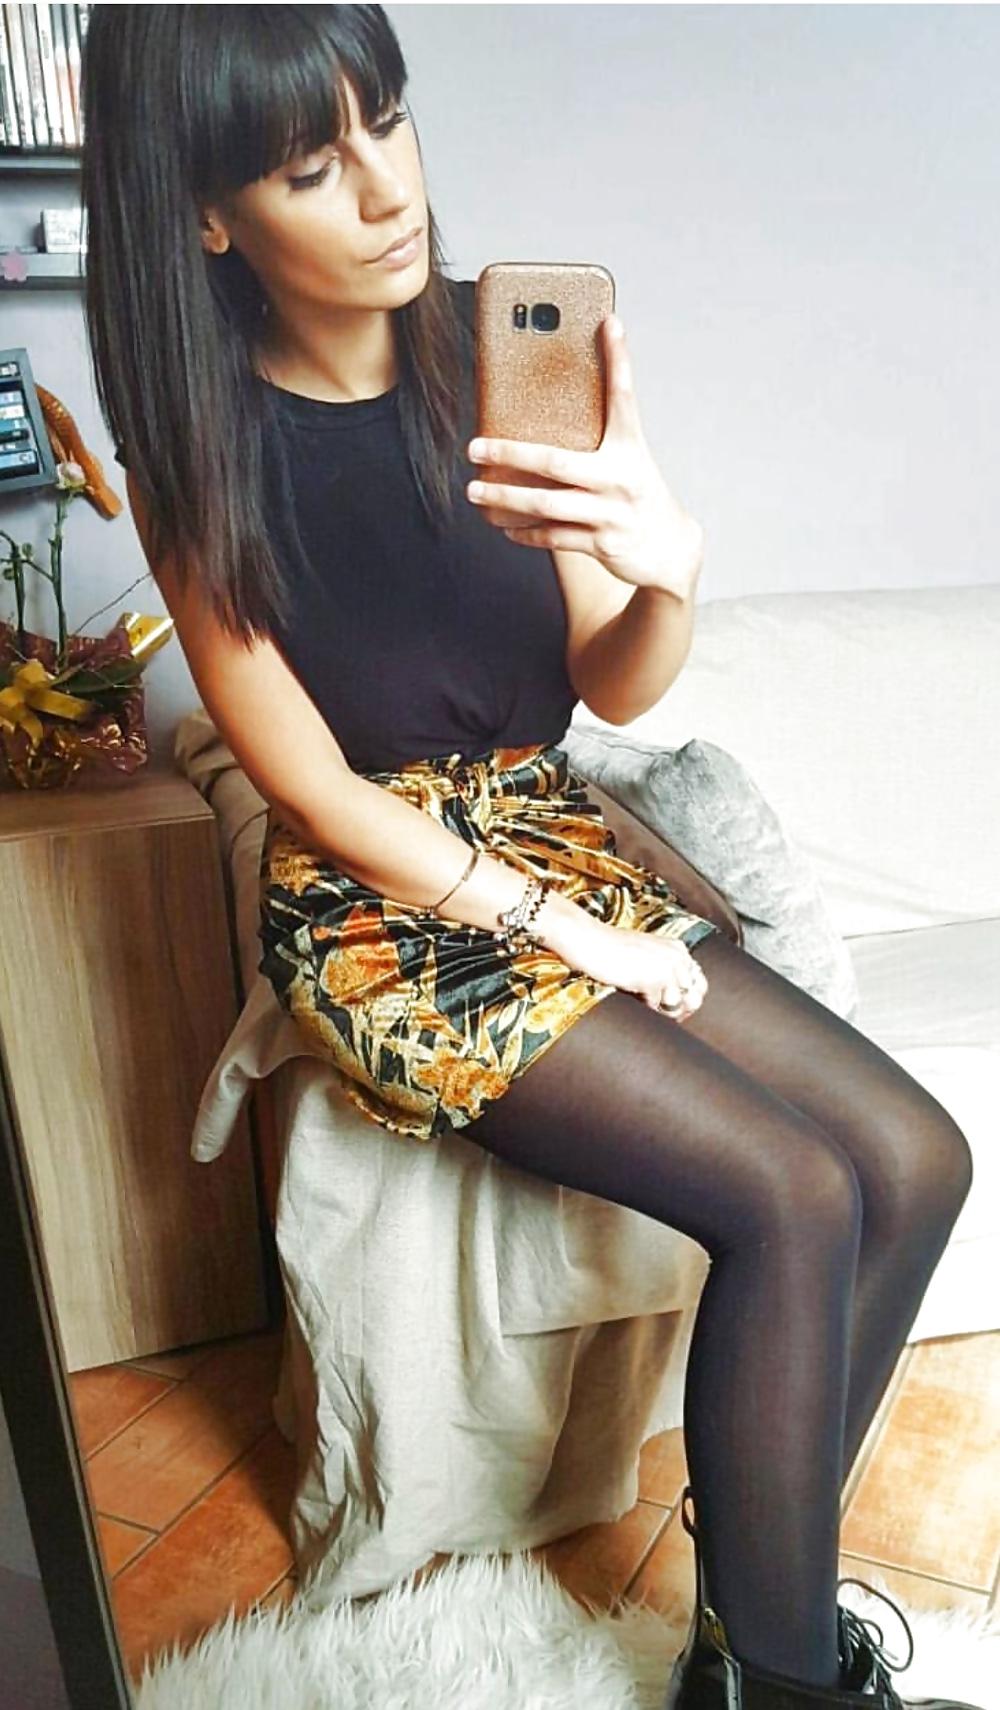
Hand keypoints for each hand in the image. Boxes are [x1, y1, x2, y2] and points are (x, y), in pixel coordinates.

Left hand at [465, 314, 704, 600]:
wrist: (669, 548)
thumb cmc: (636, 494)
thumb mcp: (628, 457)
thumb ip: (602, 429)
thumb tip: (566, 394)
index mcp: (629, 448)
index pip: (623, 396)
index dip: (619, 359)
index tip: (609, 323)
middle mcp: (621, 478)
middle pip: (556, 462)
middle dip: (510, 453)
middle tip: (474, 447)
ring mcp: (611, 514)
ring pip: (547, 504)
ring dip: (505, 497)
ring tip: (475, 490)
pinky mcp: (602, 544)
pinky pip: (554, 537)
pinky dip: (525, 532)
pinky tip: (503, 525)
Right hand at [540, 902, 708, 1022]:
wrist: (589, 940)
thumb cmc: (611, 950)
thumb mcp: (646, 955)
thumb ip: (665, 971)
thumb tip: (681, 1004)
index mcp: (678, 948)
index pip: (699, 983)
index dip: (687, 1000)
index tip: (674, 1009)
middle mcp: (678, 956)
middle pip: (694, 997)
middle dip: (678, 1009)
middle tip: (659, 1012)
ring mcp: (668, 967)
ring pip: (678, 1005)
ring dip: (661, 1010)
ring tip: (642, 1000)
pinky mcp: (654, 979)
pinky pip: (658, 1007)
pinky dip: (645, 1006)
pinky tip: (632, 994)